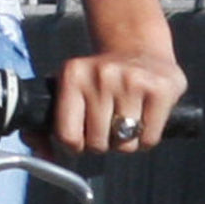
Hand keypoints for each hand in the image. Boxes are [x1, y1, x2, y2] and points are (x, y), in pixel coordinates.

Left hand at [50, 39, 187, 157]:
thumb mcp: (69, 89)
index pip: (67, 135)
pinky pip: (148, 140)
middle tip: (107, 125)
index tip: (81, 137)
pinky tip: (143, 119)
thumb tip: (44, 155)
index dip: (75, 145)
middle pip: (97, 144)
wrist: (139, 48)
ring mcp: (132, 81)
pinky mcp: (160, 90)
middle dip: (102, 143)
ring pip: (124, 144)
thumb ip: (46, 124)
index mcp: (72, 76)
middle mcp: (101, 76)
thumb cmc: (99, 79)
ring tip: (125, 119)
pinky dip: (145, 139)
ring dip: (125, 141)